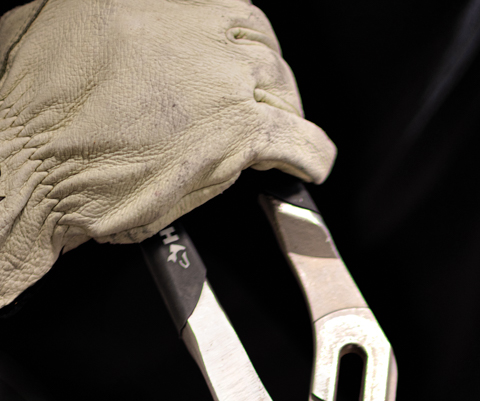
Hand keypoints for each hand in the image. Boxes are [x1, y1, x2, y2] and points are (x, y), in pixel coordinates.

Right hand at [0, 0, 334, 305]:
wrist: (28, 162)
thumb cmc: (34, 104)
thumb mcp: (66, 18)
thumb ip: (123, 19)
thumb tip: (139, 27)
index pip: (223, 7)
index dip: (232, 38)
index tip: (230, 58)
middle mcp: (194, 23)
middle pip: (257, 41)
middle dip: (261, 72)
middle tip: (254, 100)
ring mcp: (220, 77)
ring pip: (279, 85)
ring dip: (283, 110)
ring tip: (277, 134)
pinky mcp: (237, 133)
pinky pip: (299, 139)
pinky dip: (311, 154)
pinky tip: (308, 165)